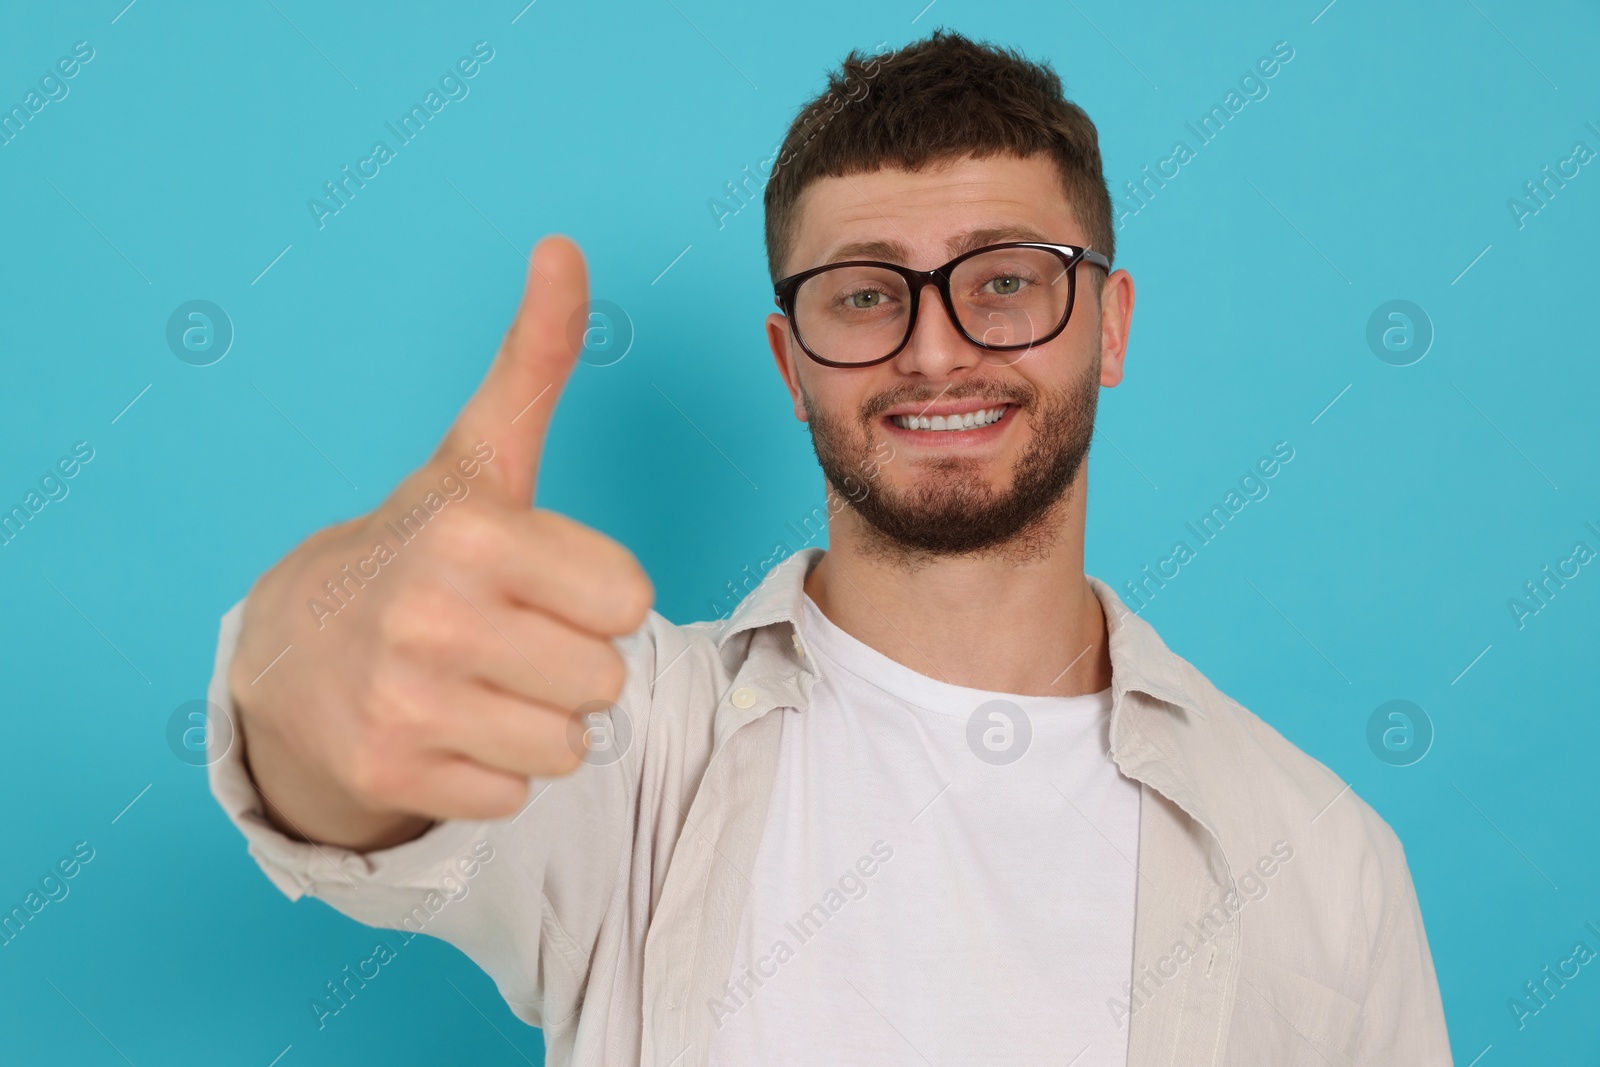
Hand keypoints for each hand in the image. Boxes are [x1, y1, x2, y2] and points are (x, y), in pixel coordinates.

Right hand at [228, 235, 652, 848]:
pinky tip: (449, 726)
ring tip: (482, 680)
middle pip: (608, 677)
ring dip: (540, 720)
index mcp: (474, 532)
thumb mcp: (479, 453)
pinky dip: (495, 771)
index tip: (542, 578)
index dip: (597, 592)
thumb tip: (563, 246)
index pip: (630, 598)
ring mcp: (404, 701)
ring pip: (570, 744)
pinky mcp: (387, 770)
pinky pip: (517, 795)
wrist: (296, 644)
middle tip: (508, 635)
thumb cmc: (421, 545)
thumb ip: (534, 357)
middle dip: (571, 660)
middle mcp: (432, 616)